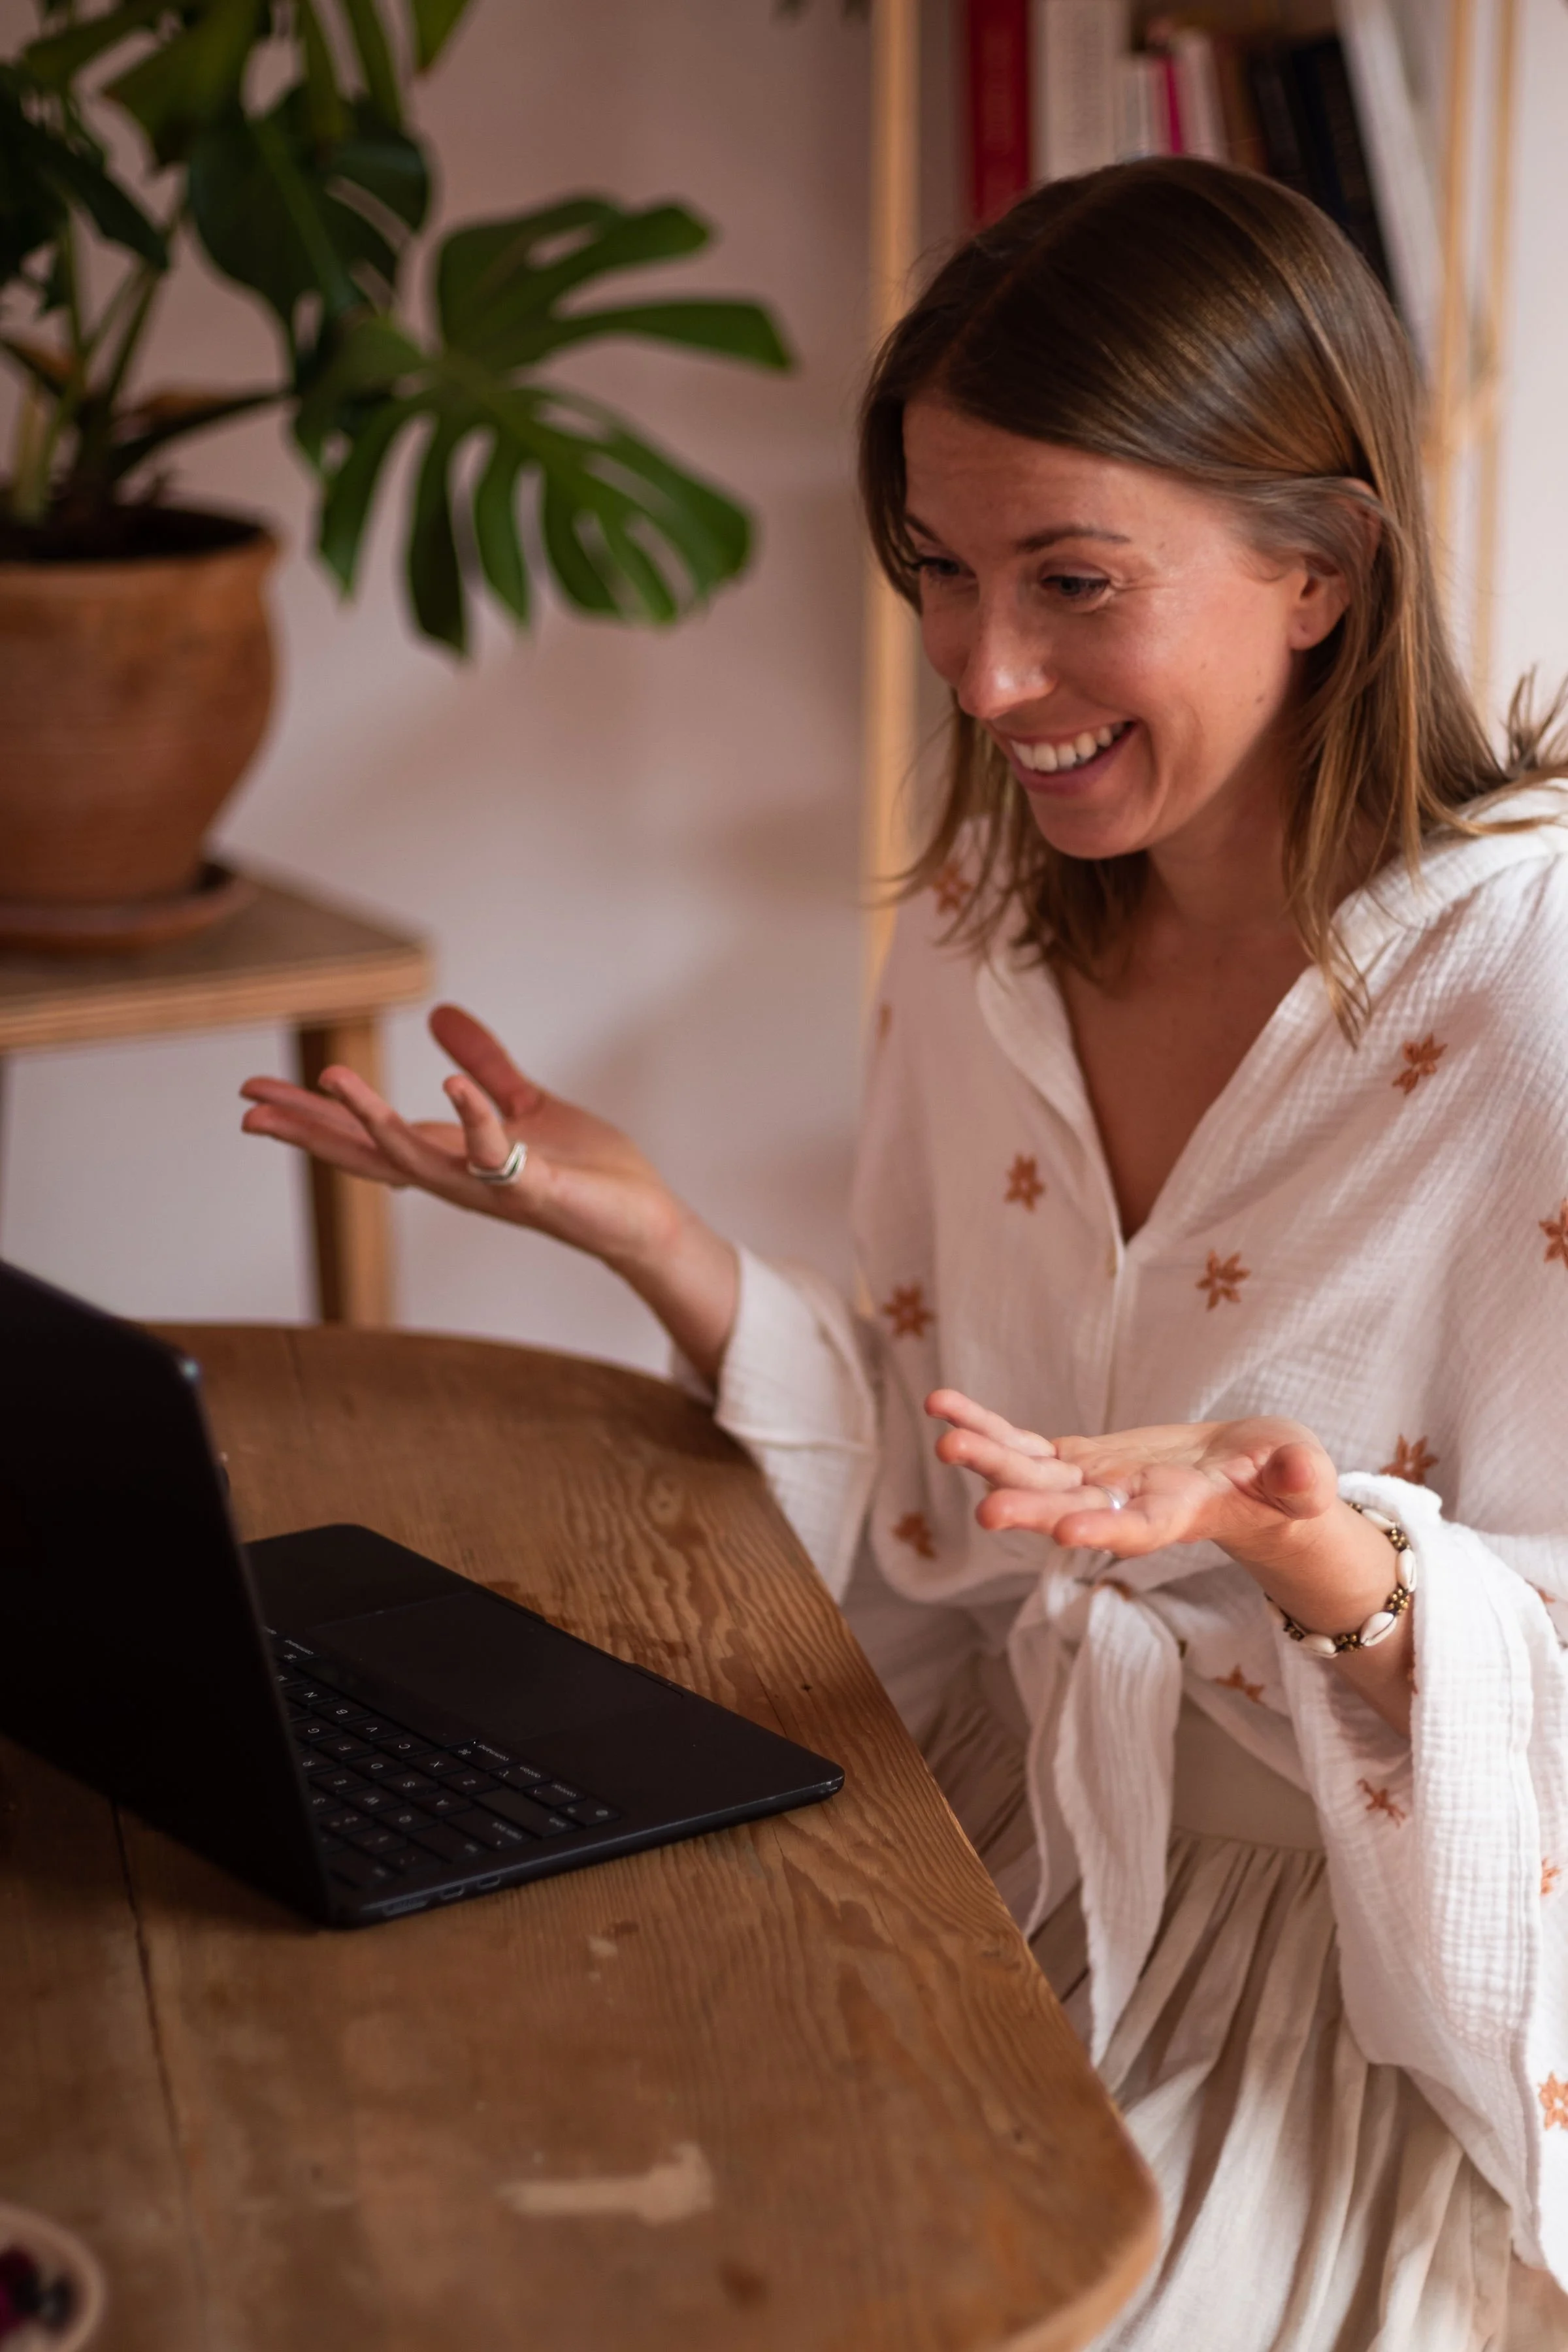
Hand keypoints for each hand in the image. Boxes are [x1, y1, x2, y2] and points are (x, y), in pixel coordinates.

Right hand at [240, 1004, 738, 1377]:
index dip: (311, 1116)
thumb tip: (440, 1015)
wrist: (642, 1218)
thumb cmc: (586, 1171)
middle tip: (250, 1106)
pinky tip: (451, 1087)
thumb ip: (483, 1063)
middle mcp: (459, 1179)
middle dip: (310, 1129)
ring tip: (333, 1080)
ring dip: (373, 1121)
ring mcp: (494, 1188)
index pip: (366, 1135)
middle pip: (368, 1153)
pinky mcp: (539, 1190)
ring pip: (418, 1159)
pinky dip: (476, 1123)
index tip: (254, 1095)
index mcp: (450, 1156)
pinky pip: (500, 1157)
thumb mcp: (523, 1104)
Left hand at [926, 1389, 1413, 1732]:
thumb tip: (1304, 1481)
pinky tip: (943, 1408)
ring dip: (989, 1458)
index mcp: (1176, 1515)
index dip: (1107, 1531)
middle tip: (983, 1511)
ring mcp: (1094, 1484)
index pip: (1139, 1530)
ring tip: (944, 1436)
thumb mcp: (1302, 1475)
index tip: (1073, 1534)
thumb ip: (1300, 1481)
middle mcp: (1122, 1506)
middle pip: (1069, 1509)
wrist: (1244, 1478)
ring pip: (1033, 1474)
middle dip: (1028, 1506)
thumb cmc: (1282, 1480)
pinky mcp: (1078, 1459)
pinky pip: (1023, 1443)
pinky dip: (986, 1426)